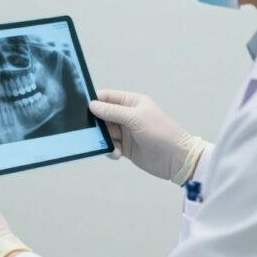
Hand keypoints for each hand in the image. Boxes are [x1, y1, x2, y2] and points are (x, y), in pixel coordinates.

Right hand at [89, 90, 205, 184]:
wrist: (176, 159)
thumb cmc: (161, 133)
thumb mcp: (136, 118)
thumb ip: (112, 112)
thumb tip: (92, 105)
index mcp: (132, 103)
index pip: (108, 97)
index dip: (95, 100)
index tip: (80, 106)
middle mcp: (128, 116)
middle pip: (103, 115)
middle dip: (96, 122)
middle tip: (87, 129)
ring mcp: (126, 132)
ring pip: (105, 132)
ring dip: (103, 138)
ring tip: (107, 144)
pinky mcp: (126, 148)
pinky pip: (110, 146)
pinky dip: (110, 149)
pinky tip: (117, 154)